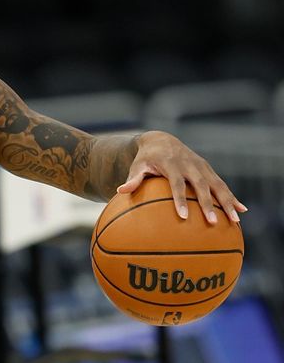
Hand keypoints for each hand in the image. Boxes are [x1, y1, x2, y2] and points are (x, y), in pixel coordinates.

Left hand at [116, 130, 246, 223]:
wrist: (161, 140)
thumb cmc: (146, 158)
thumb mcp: (137, 166)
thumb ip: (133, 178)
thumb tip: (120, 190)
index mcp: (171, 164)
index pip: (177, 183)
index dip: (180, 199)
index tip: (184, 216)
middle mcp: (190, 165)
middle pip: (201, 185)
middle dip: (208, 204)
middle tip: (212, 223)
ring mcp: (201, 167)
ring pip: (217, 185)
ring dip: (227, 202)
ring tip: (234, 221)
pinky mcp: (208, 170)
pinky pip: (222, 184)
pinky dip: (232, 197)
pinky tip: (242, 211)